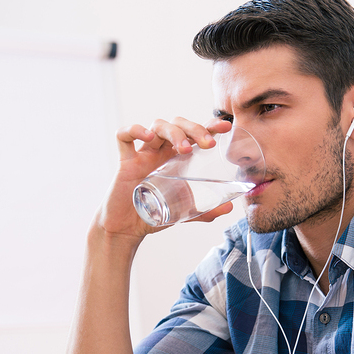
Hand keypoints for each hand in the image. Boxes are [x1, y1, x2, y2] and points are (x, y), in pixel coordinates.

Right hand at [97, 118, 232, 240]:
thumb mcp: (184, 211)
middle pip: (178, 124)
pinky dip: (135, 130)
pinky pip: (124, 136)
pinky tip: (147, 137)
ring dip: (174, 132)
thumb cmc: (154, 214)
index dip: (209, 125)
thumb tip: (230, 208)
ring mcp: (143, 153)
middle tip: (207, 144)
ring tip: (184, 148)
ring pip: (157, 126)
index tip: (225, 127)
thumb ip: (205, 210)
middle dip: (194, 129)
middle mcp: (161, 151)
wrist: (127, 229)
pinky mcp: (125, 161)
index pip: (194, 133)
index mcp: (176, 157)